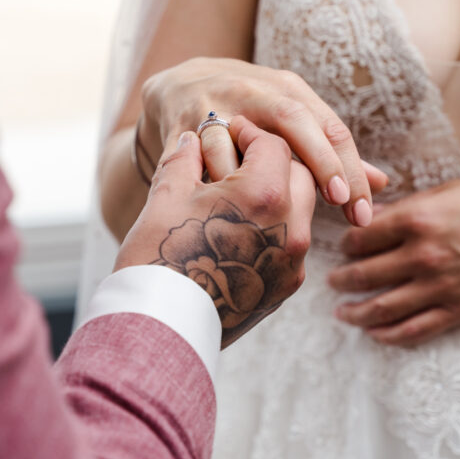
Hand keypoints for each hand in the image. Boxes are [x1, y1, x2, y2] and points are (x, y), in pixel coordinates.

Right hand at [116, 117, 316, 347]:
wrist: (161, 327)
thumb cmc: (159, 257)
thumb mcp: (167, 196)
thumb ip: (185, 159)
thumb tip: (194, 140)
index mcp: (264, 195)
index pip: (273, 145)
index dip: (250, 133)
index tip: (232, 132)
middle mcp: (291, 227)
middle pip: (299, 175)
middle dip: (275, 161)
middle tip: (242, 159)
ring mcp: (292, 262)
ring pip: (301, 211)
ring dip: (279, 196)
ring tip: (241, 197)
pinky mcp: (287, 288)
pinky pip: (292, 245)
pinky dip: (275, 229)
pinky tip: (242, 232)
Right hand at [139, 57, 387, 226]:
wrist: (177, 86)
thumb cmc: (246, 112)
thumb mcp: (288, 119)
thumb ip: (329, 152)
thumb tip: (380, 183)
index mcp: (288, 91)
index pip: (331, 128)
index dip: (350, 168)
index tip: (363, 209)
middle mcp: (256, 91)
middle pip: (296, 121)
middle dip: (322, 162)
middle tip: (341, 202)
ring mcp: (217, 104)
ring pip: (246, 138)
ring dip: (260, 179)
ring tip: (278, 218)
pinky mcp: (183, 123)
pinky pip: (202, 156)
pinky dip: (217, 181)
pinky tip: (230, 209)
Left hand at [328, 180, 459, 344]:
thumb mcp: (450, 192)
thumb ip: (407, 207)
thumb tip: (373, 216)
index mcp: (418, 220)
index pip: (361, 238)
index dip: (346, 243)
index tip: (343, 246)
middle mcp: (423, 256)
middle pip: (364, 275)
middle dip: (342, 279)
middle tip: (332, 281)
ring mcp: (440, 287)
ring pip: (382, 309)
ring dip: (355, 312)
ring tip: (342, 313)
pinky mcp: (458, 310)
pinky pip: (414, 330)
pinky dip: (389, 335)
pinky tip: (375, 333)